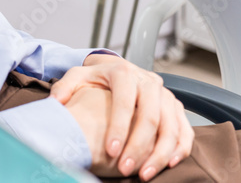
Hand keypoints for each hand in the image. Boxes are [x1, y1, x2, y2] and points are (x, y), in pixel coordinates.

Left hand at [51, 55, 193, 179]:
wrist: (117, 69)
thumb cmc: (96, 77)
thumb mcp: (77, 76)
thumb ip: (64, 87)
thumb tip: (55, 102)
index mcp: (124, 73)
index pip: (125, 103)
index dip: (119, 128)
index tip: (110, 152)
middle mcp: (149, 82)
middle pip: (151, 117)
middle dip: (138, 147)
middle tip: (124, 169)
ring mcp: (166, 95)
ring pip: (171, 127)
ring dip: (159, 154)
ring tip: (144, 174)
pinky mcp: (176, 107)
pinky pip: (185, 130)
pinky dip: (179, 149)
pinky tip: (167, 165)